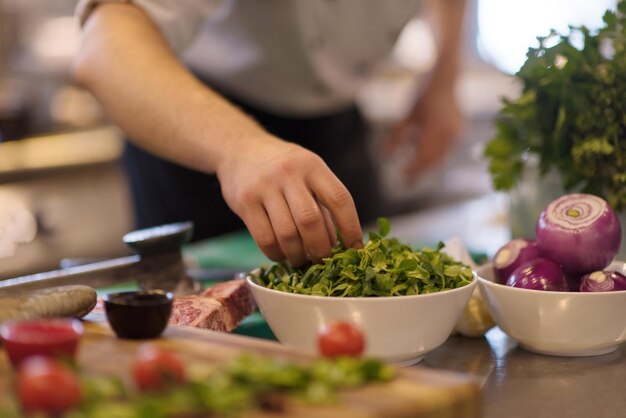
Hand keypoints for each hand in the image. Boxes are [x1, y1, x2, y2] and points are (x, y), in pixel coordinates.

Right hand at [217, 136, 362, 265]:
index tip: (355, 248)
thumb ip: (322, 204)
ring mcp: (264, 187)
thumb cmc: (282, 167)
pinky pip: (265, 239)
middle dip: (320, 249)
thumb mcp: (307, 173)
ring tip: (301, 259)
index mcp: (312, 166)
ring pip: (287, 234)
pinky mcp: (245, 202)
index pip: (339, 199)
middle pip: (310, 221)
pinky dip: (276, 254)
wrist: (240, 149)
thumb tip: (338, 245)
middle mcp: (289, 173)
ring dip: (297, 255)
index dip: (351, 227)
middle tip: (322, 260)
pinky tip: (281, 254)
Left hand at [383, 83, 462, 181]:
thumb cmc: (423, 94)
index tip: (401, 180)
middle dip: (419, 171)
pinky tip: (424, 160)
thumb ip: (397, 136)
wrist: (445, 78)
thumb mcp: (407, 115)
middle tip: (406, 182)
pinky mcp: (460, 131)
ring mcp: (457, 131)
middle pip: (432, 159)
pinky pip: (446, 149)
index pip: (422, 155)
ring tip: (413, 174)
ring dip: (427, 166)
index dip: (412, 170)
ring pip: (440, 156)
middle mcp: (449, 131)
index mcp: (435, 126)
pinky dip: (435, 156)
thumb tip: (384, 156)